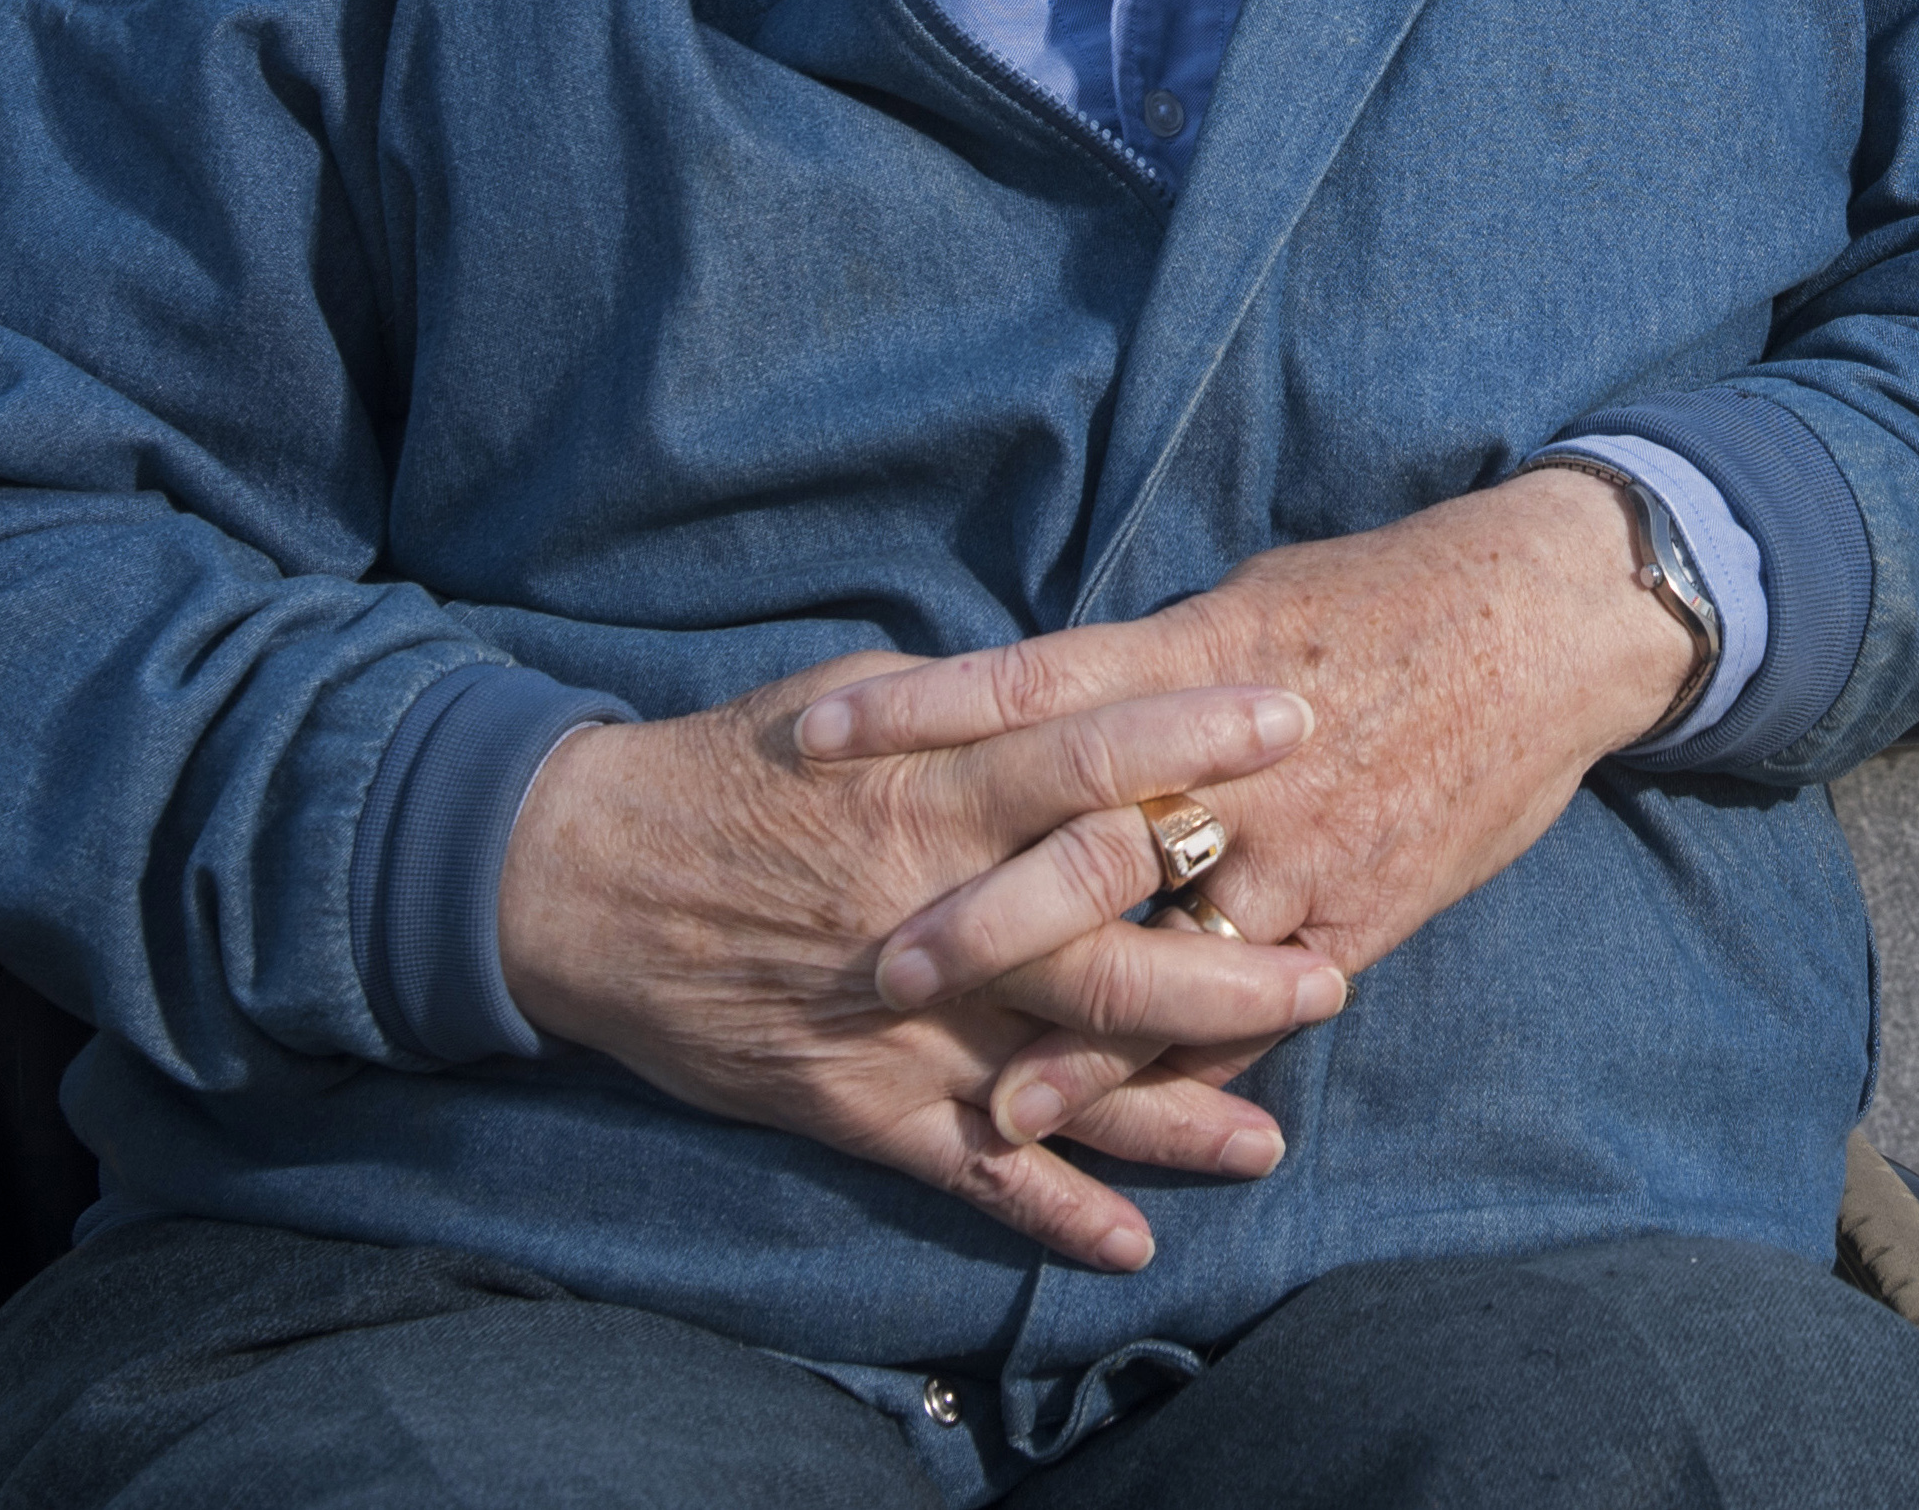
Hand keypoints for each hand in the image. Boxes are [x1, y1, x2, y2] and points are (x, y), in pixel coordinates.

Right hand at [497, 654, 1351, 1270]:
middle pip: (1107, 939)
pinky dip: (1049, 1212)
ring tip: (1271, 1136)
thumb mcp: (863, 695)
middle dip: (1228, 963)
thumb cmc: (739, 766)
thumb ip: (981, 703)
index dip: (1198, 736)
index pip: (1092, 752)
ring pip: (1060, 1073)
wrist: (584, 873)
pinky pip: (968, 1170)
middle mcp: (934, 906)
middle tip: (1335, 972)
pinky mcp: (855, 1100)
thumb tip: (1097, 677)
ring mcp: (899, 1017)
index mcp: (936, 786)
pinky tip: (1131, 1242)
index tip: (1299, 722)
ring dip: (1171, 1110)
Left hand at [792, 469, 1696, 1140]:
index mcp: (1189, 659)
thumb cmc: (1386, 596)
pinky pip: (1264, 1004)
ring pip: (1171, 957)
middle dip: (979, 916)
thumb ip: (1142, 664)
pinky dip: (1196, 1066)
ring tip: (991, 1106)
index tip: (809, 736)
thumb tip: (1037, 696)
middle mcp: (1229, 761)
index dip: (914, 711)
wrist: (1549, 623)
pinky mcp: (1360, 909)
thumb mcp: (1248, 601)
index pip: (1024, 683)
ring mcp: (1298, 846)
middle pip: (1080, 843)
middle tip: (878, 969)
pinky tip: (1141, 1116)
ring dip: (1076, 1039)